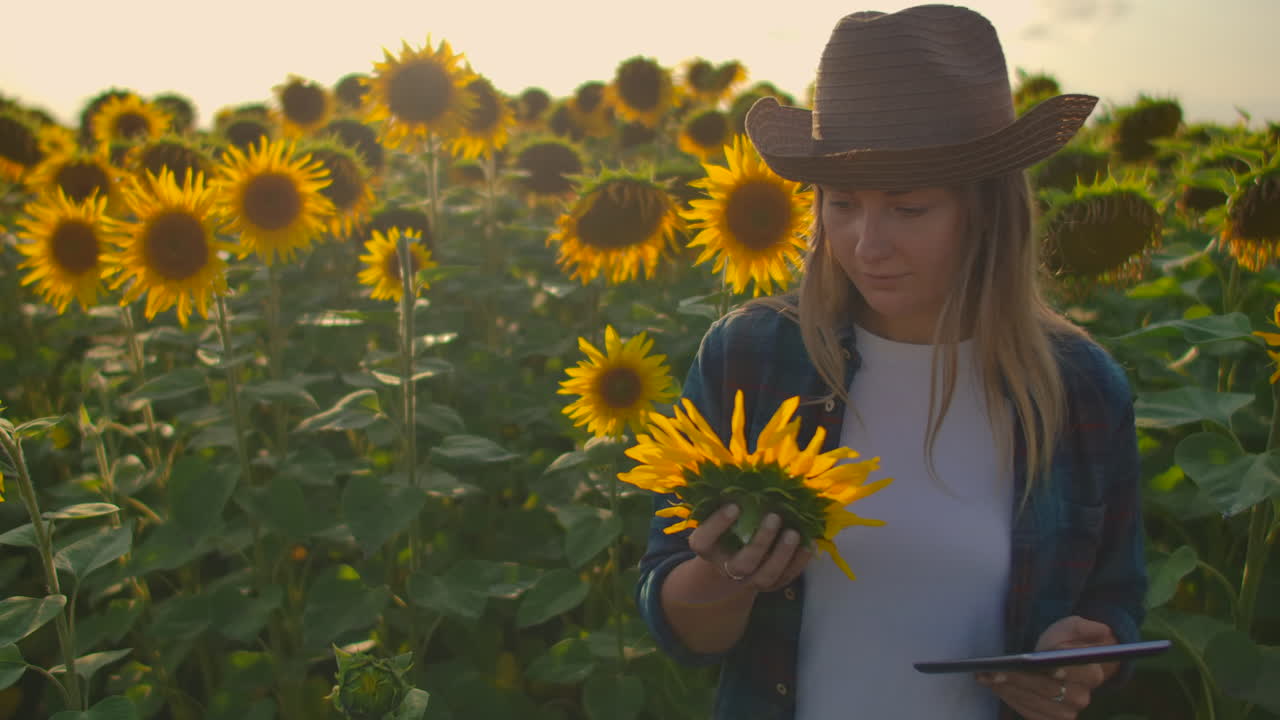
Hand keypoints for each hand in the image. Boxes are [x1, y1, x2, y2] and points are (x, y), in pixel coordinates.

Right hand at [687, 504, 811, 592]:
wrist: (730, 560)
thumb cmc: (726, 526)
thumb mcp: (719, 513)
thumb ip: (726, 500)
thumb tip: (748, 473)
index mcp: (707, 548)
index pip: (704, 540)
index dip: (717, 525)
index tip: (734, 506)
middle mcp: (726, 568)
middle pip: (742, 564)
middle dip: (760, 542)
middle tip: (774, 516)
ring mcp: (749, 580)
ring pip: (766, 576)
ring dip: (782, 555)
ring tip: (794, 533)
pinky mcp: (770, 586)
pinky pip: (786, 578)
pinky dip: (798, 562)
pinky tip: (808, 544)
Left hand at [975, 616, 1118, 719]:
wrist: (1059, 663)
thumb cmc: (1064, 643)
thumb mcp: (1073, 628)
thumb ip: (1084, 628)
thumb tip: (1101, 630)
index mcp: (1091, 673)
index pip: (1079, 673)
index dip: (1065, 671)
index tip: (1049, 667)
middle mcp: (1081, 697)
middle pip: (1050, 690)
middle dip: (1021, 679)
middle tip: (996, 671)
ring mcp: (1066, 712)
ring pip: (1035, 703)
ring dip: (1009, 690)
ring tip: (987, 677)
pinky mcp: (1050, 719)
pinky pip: (1029, 713)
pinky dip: (1011, 700)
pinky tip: (996, 687)